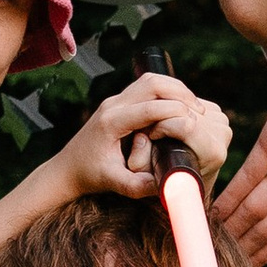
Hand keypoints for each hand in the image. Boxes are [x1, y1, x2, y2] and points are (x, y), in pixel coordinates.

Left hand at [64, 71, 231, 196]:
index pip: (150, 107)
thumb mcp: (114, 184)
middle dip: (180, 93)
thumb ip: (138, 186)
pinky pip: (146, 87)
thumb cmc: (90, 176)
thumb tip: (165, 183)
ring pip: (150, 81)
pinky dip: (166, 92)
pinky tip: (179, 107)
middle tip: (198, 111)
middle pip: (152, 83)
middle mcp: (113, 106)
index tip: (195, 121)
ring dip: (175, 89)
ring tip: (193, 108)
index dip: (176, 111)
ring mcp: (115, 101)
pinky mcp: (119, 102)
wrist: (68, 168)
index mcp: (112, 122)